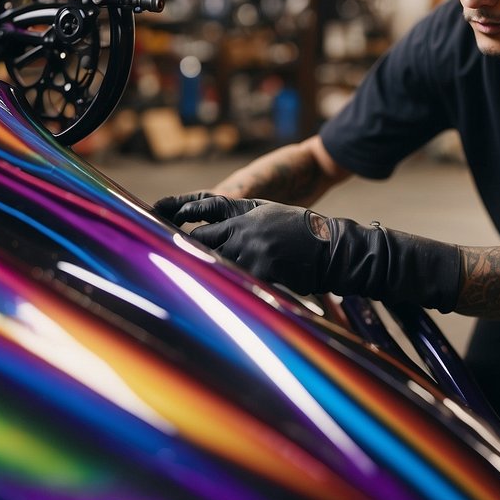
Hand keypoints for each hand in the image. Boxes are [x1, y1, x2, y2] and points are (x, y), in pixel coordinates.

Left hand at [157, 193, 463, 309]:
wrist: (343, 249)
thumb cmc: (312, 238)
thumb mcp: (278, 219)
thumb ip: (249, 224)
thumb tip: (222, 236)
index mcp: (252, 209)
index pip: (208, 204)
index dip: (182, 207)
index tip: (158, 210)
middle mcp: (248, 224)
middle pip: (202, 234)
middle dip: (181, 243)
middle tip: (156, 249)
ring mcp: (254, 245)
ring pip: (213, 256)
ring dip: (197, 267)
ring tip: (174, 279)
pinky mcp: (263, 266)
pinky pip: (234, 277)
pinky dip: (222, 285)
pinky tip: (208, 295)